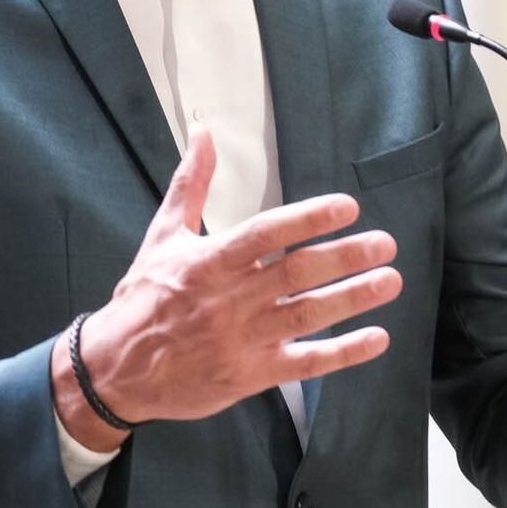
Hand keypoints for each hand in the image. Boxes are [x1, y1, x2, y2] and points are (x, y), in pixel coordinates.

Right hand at [52, 124, 400, 449]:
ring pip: (307, 314)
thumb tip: (204, 132)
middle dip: (345, 257)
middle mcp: (229, 299)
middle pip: (296, 273)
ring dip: (352, 298)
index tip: (347, 207)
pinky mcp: (249, 375)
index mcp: (209, 261)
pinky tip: (375, 338)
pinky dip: (342, 353)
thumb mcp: (162, 235)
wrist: (117, 368)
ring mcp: (242, 339)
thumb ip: (191, 183)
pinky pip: (303, 363)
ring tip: (389, 280)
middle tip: (384, 244)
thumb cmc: (143, 297)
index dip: (308, 219)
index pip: (266, 234)